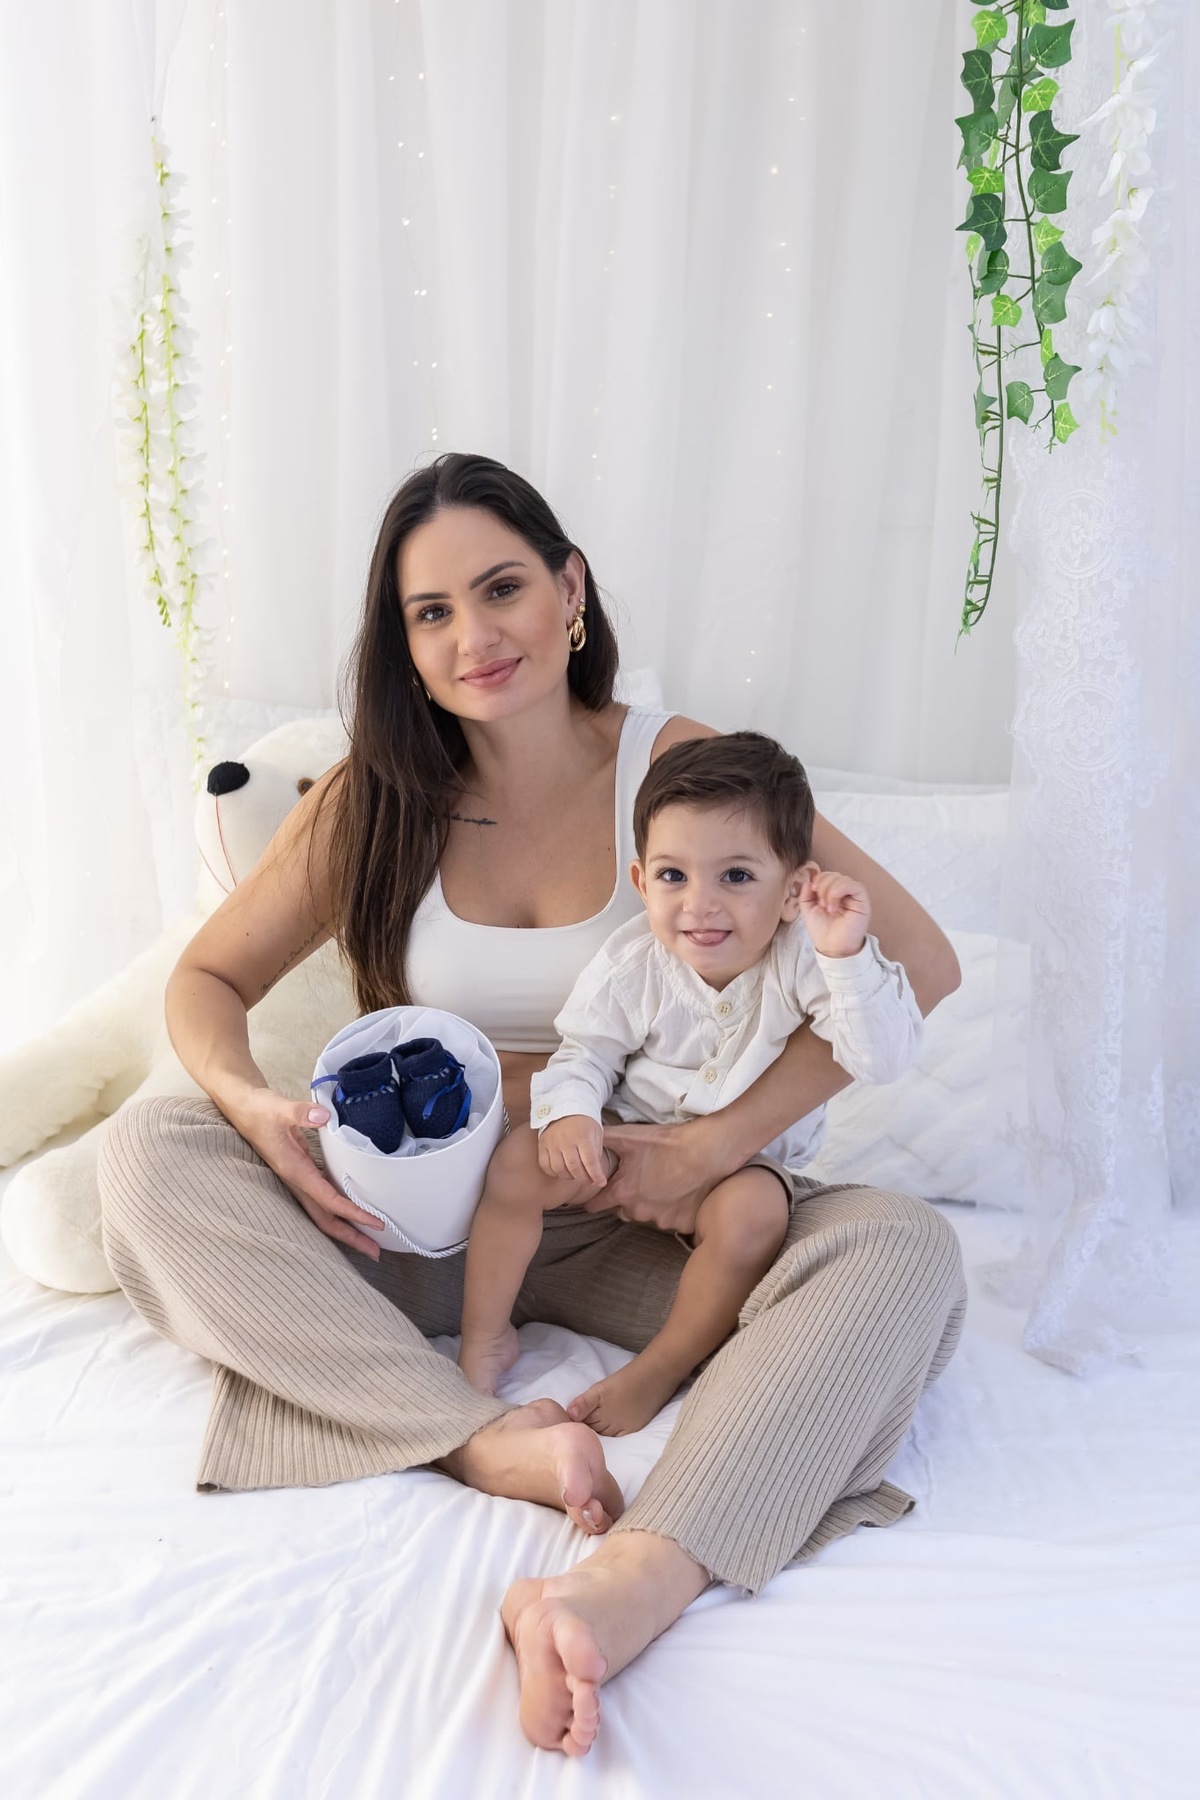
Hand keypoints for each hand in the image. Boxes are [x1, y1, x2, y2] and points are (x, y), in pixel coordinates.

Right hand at [227, 1086, 383, 1259]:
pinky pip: (322, 1200)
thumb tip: (323, 1117)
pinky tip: (351, 1214)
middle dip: (350, 1236)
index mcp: (294, 1171)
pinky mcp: (301, 1173)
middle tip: (375, 1252)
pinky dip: (338, 1210)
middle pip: (325, 1219)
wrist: (242, 1109)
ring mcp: (298, 1180)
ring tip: (368, 1242)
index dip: (352, 1213)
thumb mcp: (278, 1108)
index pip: (328, 1200)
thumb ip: (300, 1112)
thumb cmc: (259, 1110)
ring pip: (323, 1213)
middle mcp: (296, 1182)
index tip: (375, 1223)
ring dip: (345, 1229)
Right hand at [538, 1115, 608, 1185]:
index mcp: (582, 1135)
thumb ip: (596, 1152)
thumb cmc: (584, 1122)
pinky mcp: (542, 1145)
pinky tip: (562, 1171)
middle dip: (584, 1178)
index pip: (590, 1161)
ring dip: (570, 1177)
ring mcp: (552, 1143)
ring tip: (576, 1174)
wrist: (564, 1106)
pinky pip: (545, 1165)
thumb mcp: (596, 1133)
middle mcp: (566, 1140)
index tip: (601, 1182)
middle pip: (574, 1168)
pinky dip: (554, 1172)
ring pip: (559, 1169)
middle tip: (590, 1180)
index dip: (596, 1175)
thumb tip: (596, 1173)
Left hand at [591, 1120, 720, 1234]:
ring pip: (649, 1217)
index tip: (597, 1195)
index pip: (594, 1206)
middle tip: (642, 1181)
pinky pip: (672, 1222)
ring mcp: (661, 1221)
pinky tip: (681, 1194)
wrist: (707, 1151)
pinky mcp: (682, 1225)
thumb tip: (582, 1138)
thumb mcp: (629, 1136)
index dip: (593, 1199)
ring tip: (665, 1185)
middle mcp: (639, 1211)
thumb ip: (602, 1139)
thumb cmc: (667, 1142)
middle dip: (628, 1200)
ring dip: (652, 1206)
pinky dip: (675, 1211)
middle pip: (624, 1212)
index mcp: (622, 1193)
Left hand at [799, 868, 870, 958]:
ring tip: (827, 907)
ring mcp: (854, 896)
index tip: (812, 891)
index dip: (818, 879)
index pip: (827, 875)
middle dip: (823, 886)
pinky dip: (839, 891)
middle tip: (820, 903)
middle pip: (834, 874)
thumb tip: (808, 880)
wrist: (832, 948)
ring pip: (843, 878)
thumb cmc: (823, 931)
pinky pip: (854, 885)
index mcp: (833, 892)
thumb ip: (806, 894)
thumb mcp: (808, 909)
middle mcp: (845, 892)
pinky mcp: (862, 901)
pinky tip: (834, 906)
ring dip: (830, 891)